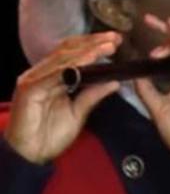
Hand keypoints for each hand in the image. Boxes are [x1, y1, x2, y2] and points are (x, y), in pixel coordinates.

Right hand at [4, 32, 121, 163]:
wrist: (31, 155)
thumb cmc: (51, 135)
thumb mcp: (79, 112)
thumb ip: (93, 95)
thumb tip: (114, 81)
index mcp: (52, 77)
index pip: (72, 53)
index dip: (93, 45)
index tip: (115, 41)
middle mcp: (41, 74)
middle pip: (68, 50)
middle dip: (93, 42)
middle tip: (115, 38)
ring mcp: (34, 80)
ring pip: (63, 59)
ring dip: (87, 51)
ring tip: (108, 46)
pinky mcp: (30, 90)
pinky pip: (54, 74)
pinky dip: (73, 66)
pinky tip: (89, 60)